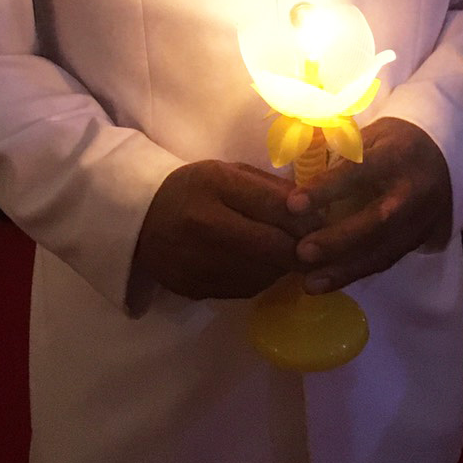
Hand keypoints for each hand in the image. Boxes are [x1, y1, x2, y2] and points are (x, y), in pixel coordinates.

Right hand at [133, 159, 323, 300]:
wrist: (140, 220)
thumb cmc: (193, 189)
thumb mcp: (228, 172)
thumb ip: (270, 188)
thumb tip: (315, 209)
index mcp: (215, 184)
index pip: (275, 205)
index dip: (307, 217)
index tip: (322, 221)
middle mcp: (205, 224)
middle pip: (273, 245)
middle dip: (303, 248)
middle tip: (318, 245)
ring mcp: (199, 262)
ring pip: (265, 273)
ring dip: (284, 265)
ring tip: (289, 253)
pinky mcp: (196, 289)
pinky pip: (247, 288)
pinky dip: (262, 277)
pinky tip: (262, 264)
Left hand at [286, 117, 452, 293]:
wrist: (446, 157)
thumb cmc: (397, 142)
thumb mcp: (373, 134)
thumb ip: (342, 154)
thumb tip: (296, 170)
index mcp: (398, 155)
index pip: (360, 172)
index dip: (327, 188)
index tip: (293, 204)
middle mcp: (413, 190)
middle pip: (377, 221)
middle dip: (338, 240)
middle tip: (302, 253)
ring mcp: (422, 220)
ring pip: (384, 250)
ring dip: (345, 270)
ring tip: (309, 283)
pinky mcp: (421, 240)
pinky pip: (388, 260)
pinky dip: (357, 273)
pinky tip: (329, 283)